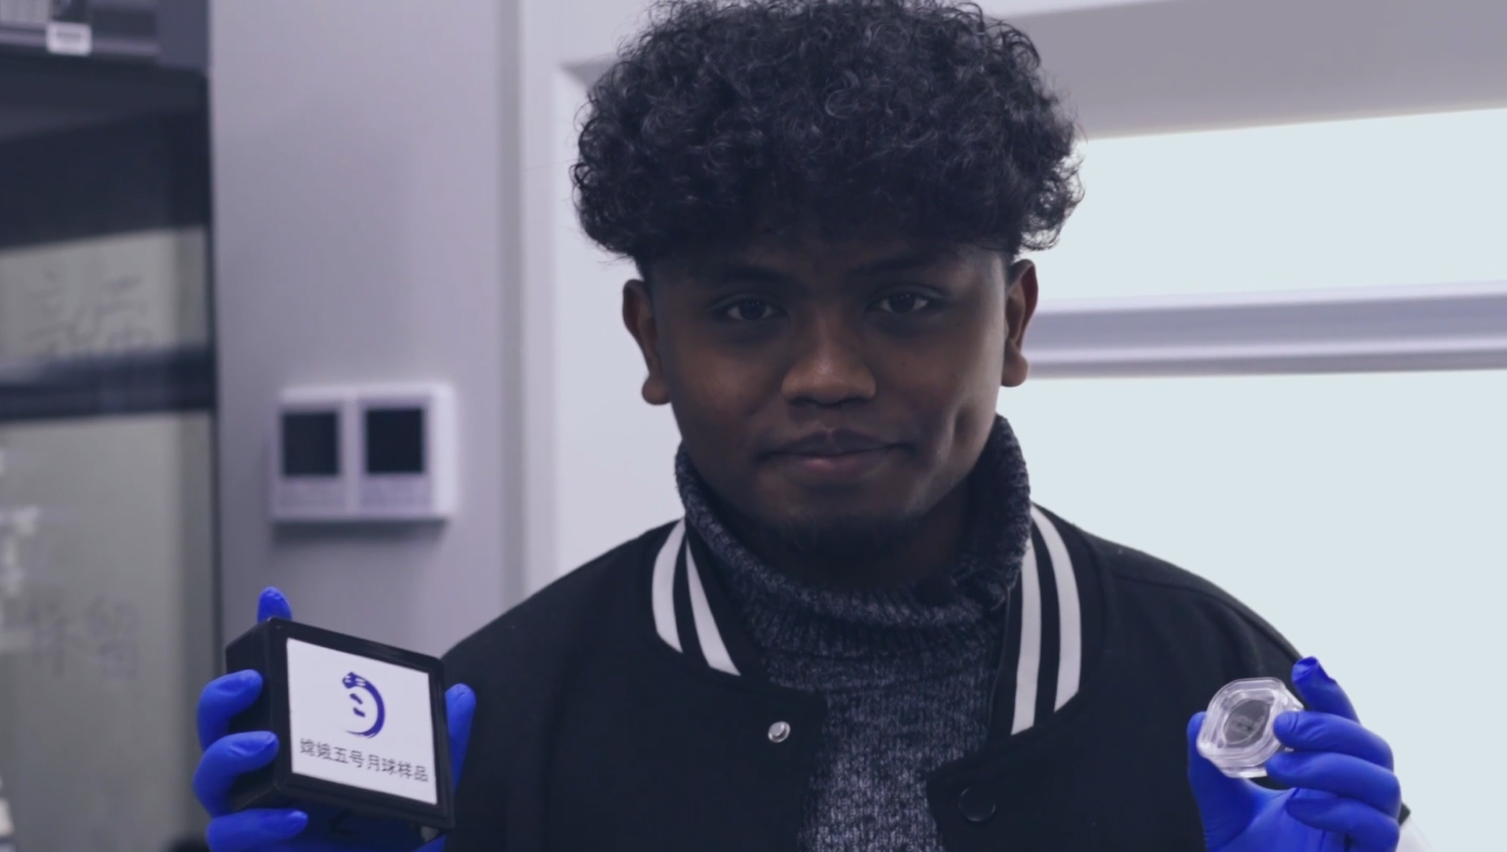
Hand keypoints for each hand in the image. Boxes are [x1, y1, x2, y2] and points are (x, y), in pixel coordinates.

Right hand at [193, 588, 474, 851]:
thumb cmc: (390, 839)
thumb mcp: (421, 785)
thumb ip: (438, 744)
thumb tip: (460, 694)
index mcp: (294, 745)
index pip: (270, 689)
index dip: (263, 642)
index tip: (274, 599)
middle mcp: (263, 776)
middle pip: (218, 726)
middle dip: (222, 696)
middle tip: (253, 682)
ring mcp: (251, 814)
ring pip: (210, 780)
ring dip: (227, 755)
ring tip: (265, 746)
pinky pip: (232, 837)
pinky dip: (257, 825)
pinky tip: (295, 816)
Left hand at [1188, 657, 1400, 851]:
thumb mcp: (1223, 808)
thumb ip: (1211, 766)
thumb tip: (1199, 722)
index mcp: (1329, 778)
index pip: (1343, 725)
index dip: (1331, 693)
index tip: (1305, 667)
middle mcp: (1356, 801)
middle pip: (1376, 748)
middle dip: (1333, 727)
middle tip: (1284, 729)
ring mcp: (1367, 834)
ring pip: (1385, 784)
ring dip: (1333, 765)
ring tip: (1282, 767)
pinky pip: (1377, 830)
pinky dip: (1340, 809)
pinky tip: (1299, 804)